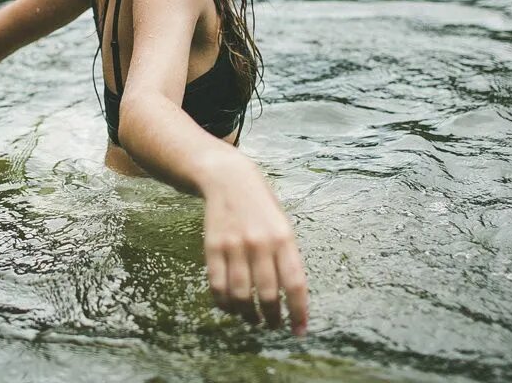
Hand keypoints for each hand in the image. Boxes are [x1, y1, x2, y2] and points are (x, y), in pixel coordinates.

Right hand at [201, 157, 308, 333]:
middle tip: (274, 326)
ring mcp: (234, 245)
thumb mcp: (283, 226)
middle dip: (272, 317)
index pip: (294, 283)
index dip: (298, 311)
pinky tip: (232, 308)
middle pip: (267, 294)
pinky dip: (225, 303)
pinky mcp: (212, 247)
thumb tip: (292, 297)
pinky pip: (218, 285)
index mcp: (283, 238)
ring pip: (240, 294)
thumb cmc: (262, 208)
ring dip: (248, 315)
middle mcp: (260, 243)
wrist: (229, 180)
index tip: (299, 331)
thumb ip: (287, 258)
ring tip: (254, 321)